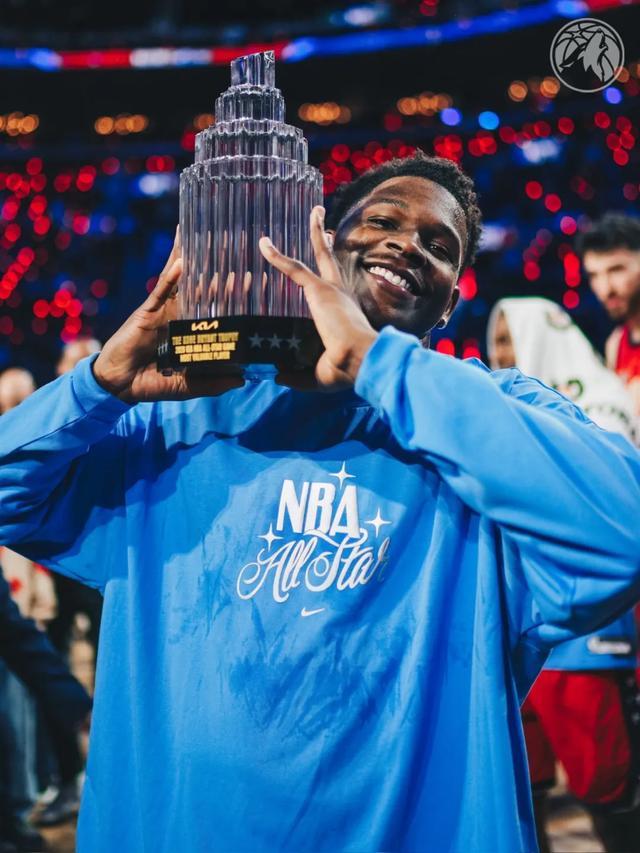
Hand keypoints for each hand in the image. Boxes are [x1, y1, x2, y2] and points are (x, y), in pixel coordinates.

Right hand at [93, 230, 243, 402]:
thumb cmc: (152, 384)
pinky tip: (183, 260)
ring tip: (209, 238)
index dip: (234, 296)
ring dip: (195, 260)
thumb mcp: (188, 386)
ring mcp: (163, 310)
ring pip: (183, 281)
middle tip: (240, 251)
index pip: (217, 309)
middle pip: (203, 288)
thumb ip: (212, 383)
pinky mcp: (147, 310)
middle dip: (221, 271)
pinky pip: (161, 289)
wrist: (120, 385)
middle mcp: (180, 316)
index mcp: (192, 331)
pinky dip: (172, 275)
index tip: (256, 281)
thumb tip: (242, 380)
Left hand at [259, 207, 377, 390]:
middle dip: (325, 237)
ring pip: (319, 253)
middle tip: (321, 218)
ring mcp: (332, 289)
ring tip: (314, 210)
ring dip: (315, 231)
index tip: (326, 258)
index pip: (334, 285)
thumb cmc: (347, 370)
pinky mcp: (320, 290)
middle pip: (331, 258)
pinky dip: (276, 256)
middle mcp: (341, 294)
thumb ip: (298, 373)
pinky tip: (263, 243)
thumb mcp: (319, 374)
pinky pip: (294, 267)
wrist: (360, 360)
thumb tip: (278, 375)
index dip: (328, 271)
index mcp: (344, 311)